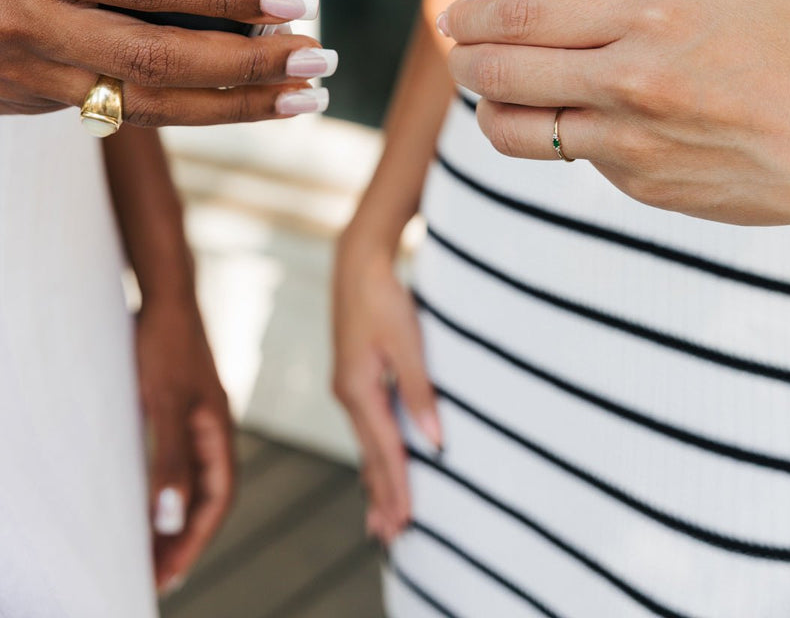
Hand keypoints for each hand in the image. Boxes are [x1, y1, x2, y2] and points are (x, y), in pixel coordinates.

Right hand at [0, 0, 334, 123]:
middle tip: (318, 61)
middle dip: (250, 66)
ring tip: (299, 99)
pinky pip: (121, 115)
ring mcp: (33, 75)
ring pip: (148, 108)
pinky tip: (240, 101)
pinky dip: (186, 110)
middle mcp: (34, 25)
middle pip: (161, 61)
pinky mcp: (34, 102)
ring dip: (234, 108)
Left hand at [136, 294, 233, 592]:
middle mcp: (213, 426)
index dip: (195, 539)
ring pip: (192, 479)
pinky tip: (147, 499)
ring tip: (150, 550)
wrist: (164, 292)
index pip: (217, 498)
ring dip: (174, 516)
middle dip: (185, 538)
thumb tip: (171, 517)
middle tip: (157, 576)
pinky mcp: (178, 405)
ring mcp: (196, 415)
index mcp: (219, 427)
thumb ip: (170, 459)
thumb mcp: (165, 402)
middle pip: (207, 494)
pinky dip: (165, 487)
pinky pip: (177, 460)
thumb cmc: (167, 340)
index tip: (171, 575)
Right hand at [332, 228, 441, 542]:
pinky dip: (373, 450)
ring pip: (367, 441)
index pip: (383, 450)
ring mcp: (348, 384)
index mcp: (357, 389)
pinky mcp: (354, 374)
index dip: (398, 487)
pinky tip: (377, 460)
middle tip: (392, 536)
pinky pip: (366, 424)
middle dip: (382, 495)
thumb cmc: (382, 295)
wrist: (358, 260)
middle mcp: (347, 393)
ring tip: (382, 515)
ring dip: (377, 478)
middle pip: (370, 454)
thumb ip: (420, 392)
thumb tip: (434, 441)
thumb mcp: (407, 342)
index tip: (408, 522)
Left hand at [443, 0, 789, 224]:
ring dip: (491, 109)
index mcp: (650, 15)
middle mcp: (628, 81)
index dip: (474, 14)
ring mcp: (630, 140)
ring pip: (518, 131)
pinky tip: (574, 115)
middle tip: (459, 49)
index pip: (524, 14)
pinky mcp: (640, 184)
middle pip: (502, 72)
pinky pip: (575, 155)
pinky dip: (560, 134)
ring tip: (494, 92)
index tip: (457, 13)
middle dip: (465, 60)